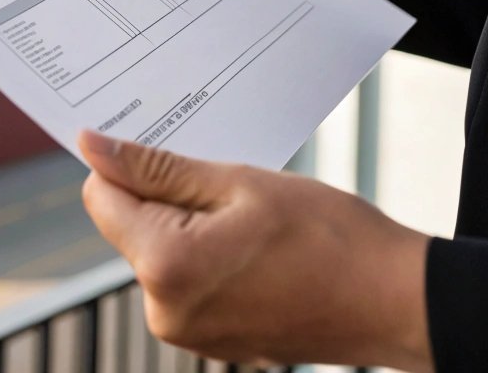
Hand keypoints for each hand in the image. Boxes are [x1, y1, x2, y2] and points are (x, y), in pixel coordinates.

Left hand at [78, 129, 433, 370]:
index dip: (127, 166)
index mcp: (166, 265)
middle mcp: (165, 310)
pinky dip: (209, 256)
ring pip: (160, 253)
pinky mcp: (212, 340)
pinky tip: (257, 249)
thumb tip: (92, 147)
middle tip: (228, 185)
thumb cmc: (330, 237)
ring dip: (191, 226)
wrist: (395, 301)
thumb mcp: (239, 183)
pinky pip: (188, 281)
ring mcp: (189, 333)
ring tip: (252, 222)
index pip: (102, 198)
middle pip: (130, 227)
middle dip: (166, 198)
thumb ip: (158, 168)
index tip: (165, 149)